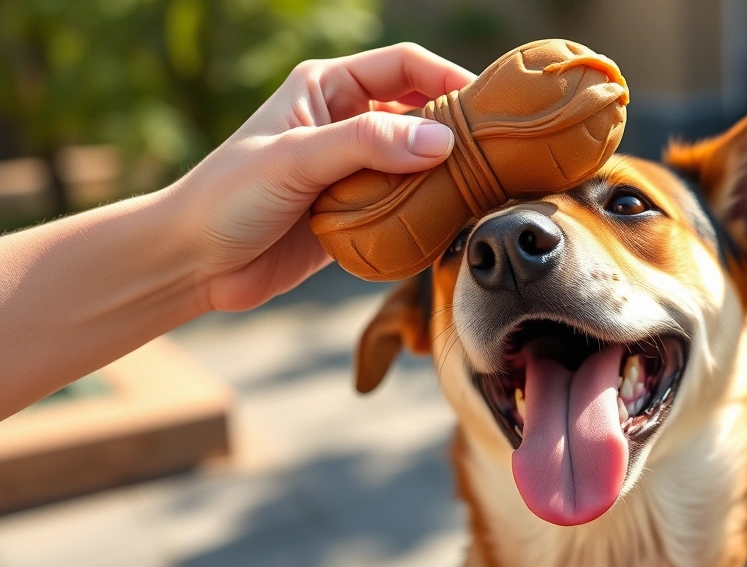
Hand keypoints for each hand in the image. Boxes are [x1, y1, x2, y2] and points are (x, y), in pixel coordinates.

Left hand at [178, 43, 474, 311]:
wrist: (193, 263)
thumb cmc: (227, 197)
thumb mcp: (295, 158)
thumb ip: (365, 144)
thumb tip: (441, 143)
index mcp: (329, 88)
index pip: (404, 66)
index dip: (447, 76)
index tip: (486, 104)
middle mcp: (346, 123)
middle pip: (420, 113)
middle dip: (455, 129)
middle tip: (495, 153)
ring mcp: (353, 169)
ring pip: (417, 163)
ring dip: (445, 175)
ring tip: (482, 189)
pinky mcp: (356, 212)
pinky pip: (405, 205)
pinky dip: (428, 211)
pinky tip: (449, 221)